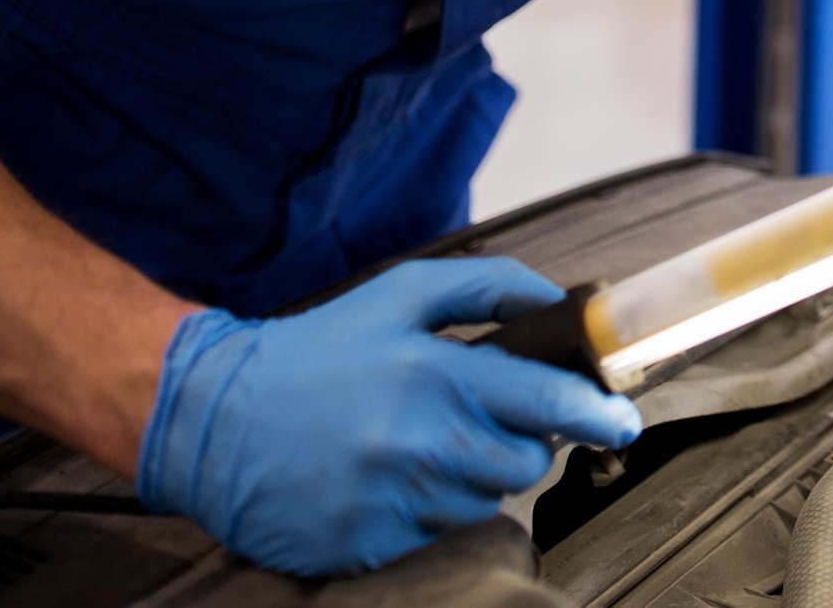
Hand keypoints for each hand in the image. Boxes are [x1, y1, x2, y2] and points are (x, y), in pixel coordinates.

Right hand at [137, 258, 640, 576]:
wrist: (209, 418)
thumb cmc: (313, 352)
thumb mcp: (399, 294)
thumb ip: (487, 286)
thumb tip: (557, 301)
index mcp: (431, 375)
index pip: (548, 403)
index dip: (598, 413)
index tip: (623, 420)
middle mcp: (415, 442)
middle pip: (525, 464)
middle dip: (524, 444)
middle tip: (487, 421)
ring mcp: (389, 501)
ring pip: (482, 502)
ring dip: (471, 477)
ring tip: (420, 443)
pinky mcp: (363, 545)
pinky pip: (432, 535)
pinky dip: (427, 509)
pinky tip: (388, 478)